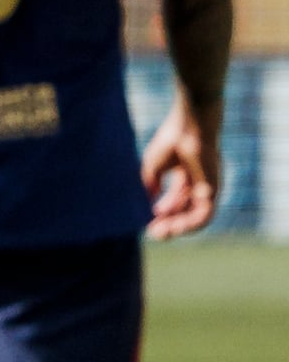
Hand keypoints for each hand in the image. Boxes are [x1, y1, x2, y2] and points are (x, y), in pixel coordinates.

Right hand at [143, 101, 220, 241]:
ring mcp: (207, 187)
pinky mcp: (213, 189)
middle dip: (169, 224)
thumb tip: (147, 207)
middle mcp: (198, 184)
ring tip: (164, 233)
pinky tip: (176, 225)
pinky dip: (191, 222)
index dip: (162, 215)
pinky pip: (205, 213)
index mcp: (185, 177)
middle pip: (185, 212)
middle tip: (153, 234)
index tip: (148, 225)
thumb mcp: (153, 168)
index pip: (175, 203)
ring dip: (180, 227)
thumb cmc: (171, 141)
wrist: (189, 127)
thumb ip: (150, 187)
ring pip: (196, 216)